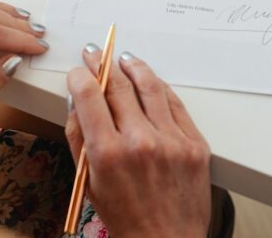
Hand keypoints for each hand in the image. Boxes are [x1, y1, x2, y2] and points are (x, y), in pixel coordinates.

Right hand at [65, 47, 211, 237]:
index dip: (80, 77)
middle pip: (119, 86)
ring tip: (125, 58)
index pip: (90, 96)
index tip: (78, 71)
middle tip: (96, 53)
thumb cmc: (125, 216)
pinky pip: (175, 104)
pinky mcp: (195, 143)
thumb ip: (79, 138)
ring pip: (150, 87)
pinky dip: (160, 87)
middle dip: (103, 65)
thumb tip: (76, 101)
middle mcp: (141, 142)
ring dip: (134, 67)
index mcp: (108, 153)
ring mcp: (172, 141)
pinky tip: (150, 80)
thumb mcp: (88, 181)